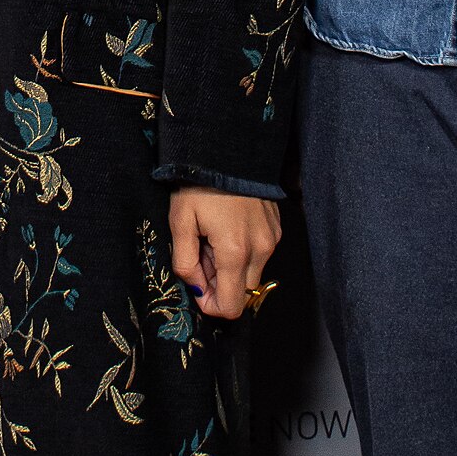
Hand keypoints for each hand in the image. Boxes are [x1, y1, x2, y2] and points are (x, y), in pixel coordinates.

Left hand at [169, 188, 282, 320]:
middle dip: (221, 284)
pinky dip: (244, 251)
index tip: (196, 285)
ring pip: (252, 273)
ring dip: (232, 267)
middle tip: (202, 256)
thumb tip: (196, 288)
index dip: (211, 305)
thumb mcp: (180, 222)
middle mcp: (260, 249)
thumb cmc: (199, 184)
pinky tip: (228, 228)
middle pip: (243, 293)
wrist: (227, 149)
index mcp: (235, 252)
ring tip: (213, 238)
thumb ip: (185, 262)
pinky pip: (260, 254)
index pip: (232, 307)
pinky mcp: (276, 228)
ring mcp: (272, 239)